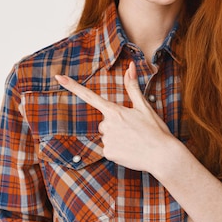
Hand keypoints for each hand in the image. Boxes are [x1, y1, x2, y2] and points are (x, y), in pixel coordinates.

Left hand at [54, 61, 176, 173]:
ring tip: (134, 141)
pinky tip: (131, 151)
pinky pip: (109, 149)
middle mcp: (107, 124)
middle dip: (116, 125)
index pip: (89, 96)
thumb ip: (132, 86)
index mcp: (114, 111)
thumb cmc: (155, 130)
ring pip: (107, 135)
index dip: (72, 86)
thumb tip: (131, 66)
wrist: (163, 156)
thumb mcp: (144, 106)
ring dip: (118, 138)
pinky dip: (118, 150)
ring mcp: (106, 140)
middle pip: (104, 122)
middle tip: (134, 130)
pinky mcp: (108, 153)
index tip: (58, 77)